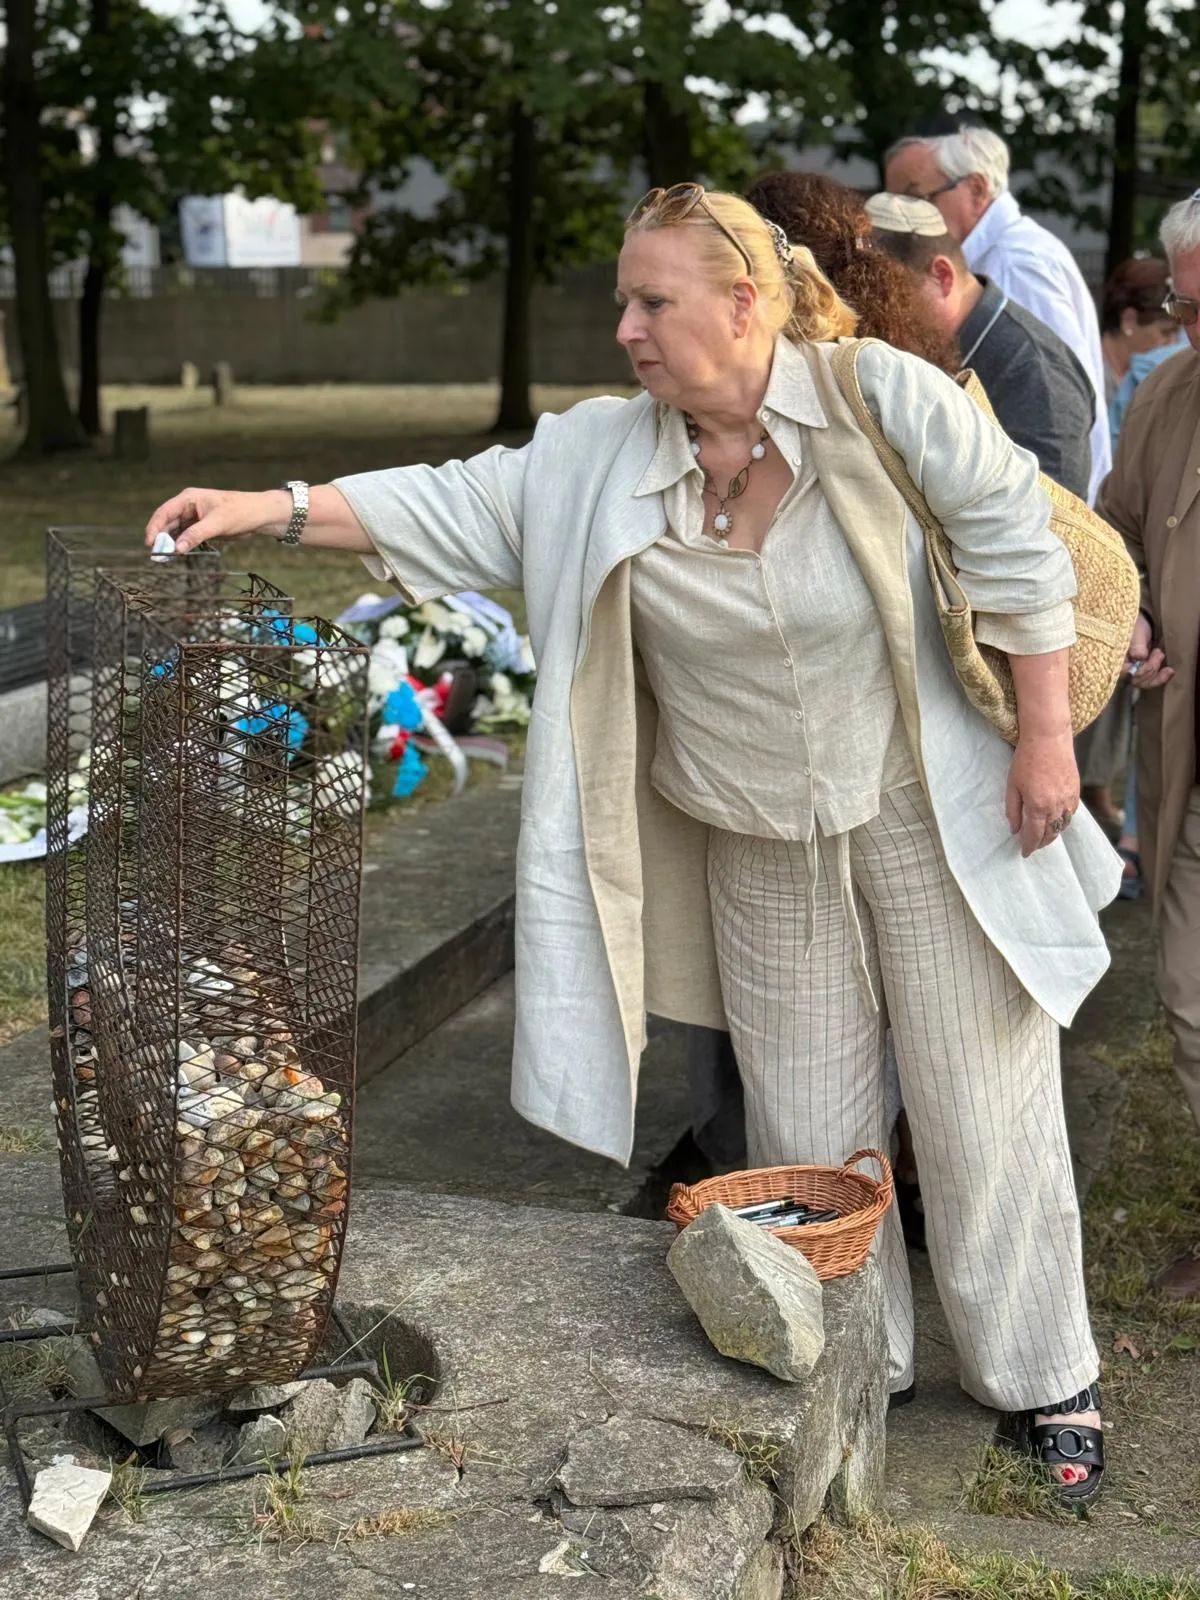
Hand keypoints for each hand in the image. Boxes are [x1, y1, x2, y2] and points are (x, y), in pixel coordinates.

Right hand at [145, 487, 290, 553]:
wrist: (259, 515)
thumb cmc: (240, 512)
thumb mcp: (217, 524)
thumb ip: (196, 535)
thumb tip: (177, 548)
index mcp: (189, 498)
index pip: (165, 512)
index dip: (154, 527)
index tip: (149, 542)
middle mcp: (188, 506)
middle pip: (167, 522)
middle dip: (160, 537)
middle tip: (155, 554)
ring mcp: (194, 517)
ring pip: (176, 531)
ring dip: (170, 542)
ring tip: (164, 557)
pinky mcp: (201, 527)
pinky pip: (186, 536)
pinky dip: (181, 544)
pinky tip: (177, 554)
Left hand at [1005, 732, 1079, 856]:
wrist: (1048, 738)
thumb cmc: (1025, 760)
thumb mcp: (1012, 785)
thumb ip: (1013, 810)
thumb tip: (1014, 829)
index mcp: (1038, 806)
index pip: (1035, 835)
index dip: (1029, 846)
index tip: (1025, 853)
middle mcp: (1056, 806)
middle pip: (1051, 833)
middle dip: (1042, 843)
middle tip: (1033, 846)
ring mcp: (1068, 799)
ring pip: (1063, 825)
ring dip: (1054, 833)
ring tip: (1044, 836)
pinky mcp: (1076, 791)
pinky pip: (1071, 813)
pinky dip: (1064, 820)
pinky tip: (1057, 820)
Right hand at [1125, 611, 1173, 688]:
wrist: (1139, 623)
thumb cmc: (1134, 626)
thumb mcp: (1135, 632)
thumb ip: (1137, 645)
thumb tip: (1139, 656)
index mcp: (1115, 660)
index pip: (1126, 674)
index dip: (1141, 671)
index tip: (1150, 657)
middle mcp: (1121, 670)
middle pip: (1136, 680)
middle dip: (1151, 669)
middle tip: (1158, 653)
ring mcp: (1131, 673)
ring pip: (1144, 683)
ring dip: (1157, 676)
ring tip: (1162, 658)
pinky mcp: (1140, 673)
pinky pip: (1149, 681)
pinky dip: (1160, 678)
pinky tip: (1168, 671)